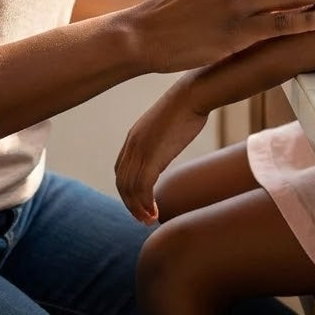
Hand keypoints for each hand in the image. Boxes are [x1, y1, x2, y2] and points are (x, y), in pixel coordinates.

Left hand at [115, 84, 205, 223]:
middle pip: (122, 183)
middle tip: (143, 218)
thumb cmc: (188, 104)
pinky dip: (146, 204)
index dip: (127, 189)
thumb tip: (171, 142)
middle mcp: (132, 145)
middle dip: (130, 204)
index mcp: (134, 137)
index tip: (140, 201)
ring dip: (138, 209)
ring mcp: (140, 150)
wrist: (193, 94)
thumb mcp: (168, 124)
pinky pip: (142, 188)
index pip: (121, 170)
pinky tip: (156, 212)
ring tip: (150, 220)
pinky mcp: (152, 156)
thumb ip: (163, 137)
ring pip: (129, 189)